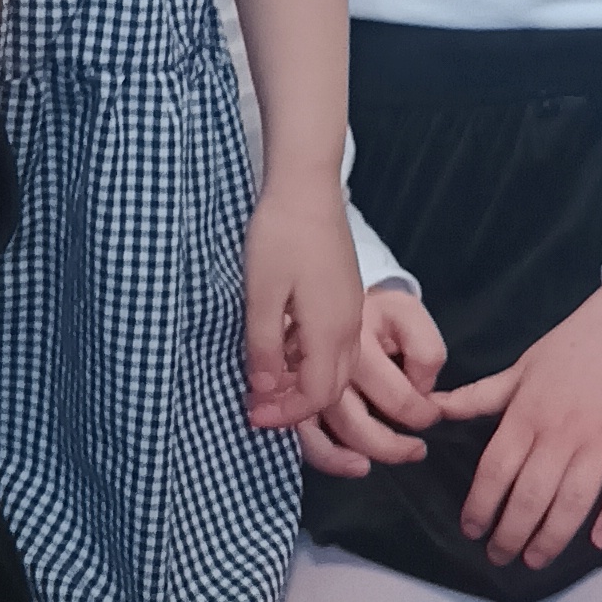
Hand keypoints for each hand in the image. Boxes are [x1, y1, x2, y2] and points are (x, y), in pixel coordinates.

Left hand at [243, 177, 362, 432]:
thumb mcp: (261, 295)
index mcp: (330, 332)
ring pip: (335, 366)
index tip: (252, 414)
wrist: (307, 187)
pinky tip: (280, 346)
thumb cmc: (280, 237)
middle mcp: (348, 328)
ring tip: (265, 379)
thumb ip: (263, 346)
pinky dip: (308, 359)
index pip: (316, 395)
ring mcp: (349, 311)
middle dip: (295, 405)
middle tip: (257, 406)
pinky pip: (334, 344)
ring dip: (303, 382)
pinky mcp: (344, 296)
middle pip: (330, 387)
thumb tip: (263, 389)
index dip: (285, 414)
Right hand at [299, 285, 447, 476]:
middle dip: (389, 447)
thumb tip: (420, 388)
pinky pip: (303, 435)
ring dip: (344, 460)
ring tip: (369, 467)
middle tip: (417, 451)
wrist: (329, 293)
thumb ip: (425, 349)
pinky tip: (348, 463)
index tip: (433, 413)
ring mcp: (302, 382)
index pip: (396, 396)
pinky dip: (323, 455)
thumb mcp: (408, 314)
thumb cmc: (376, 312)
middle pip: (354, 425)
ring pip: (319, 435)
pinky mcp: (290, 393)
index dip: (421, 413)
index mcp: (356, 343)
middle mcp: (325, 367)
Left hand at [440, 269, 601, 568]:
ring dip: (552, 538)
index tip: (471, 531)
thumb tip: (431, 409)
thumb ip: (478, 396)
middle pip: (530, 496)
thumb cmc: (575, 345)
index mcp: (527, 413)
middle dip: (510, 534)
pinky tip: (596, 542)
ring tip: (534, 560)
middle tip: (499, 558)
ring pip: (573, 503)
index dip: (480, 506)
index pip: (495, 471)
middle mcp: (561, 432)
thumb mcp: (521, 366)